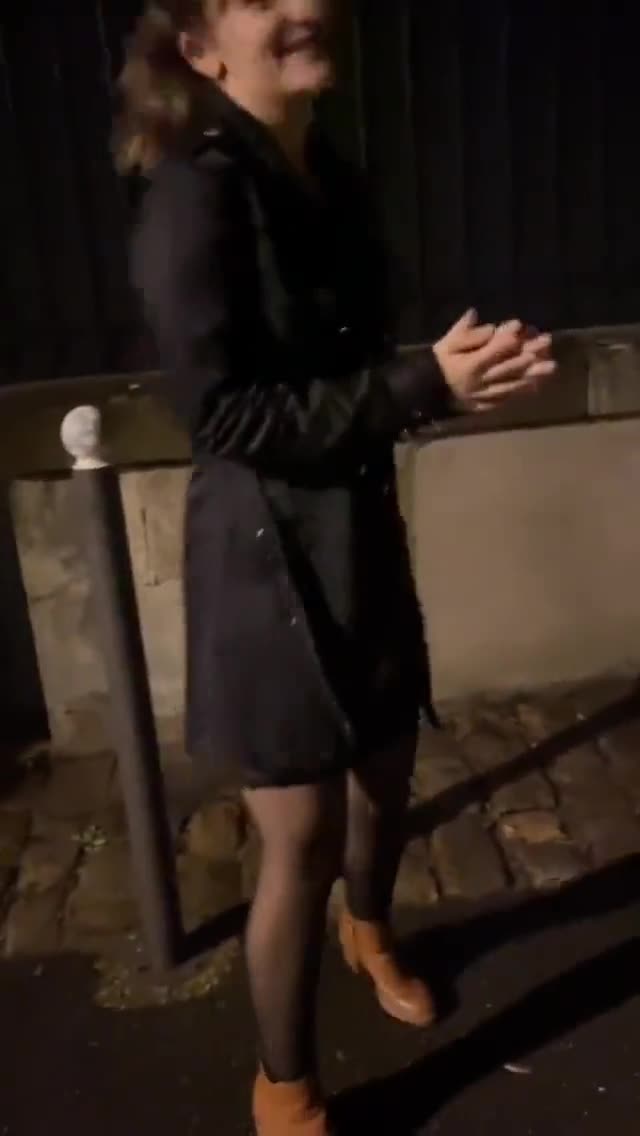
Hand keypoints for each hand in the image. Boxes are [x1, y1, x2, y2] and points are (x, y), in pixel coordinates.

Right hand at [433, 310, 556, 412]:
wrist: (426, 391)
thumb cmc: (438, 363)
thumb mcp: (447, 343)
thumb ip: (464, 331)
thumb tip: (480, 318)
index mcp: (471, 365)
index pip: (493, 350)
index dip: (507, 337)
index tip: (519, 325)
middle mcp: (480, 381)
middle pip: (508, 368)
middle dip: (529, 355)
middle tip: (547, 344)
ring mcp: (484, 395)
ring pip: (511, 385)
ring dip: (532, 376)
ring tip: (550, 368)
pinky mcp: (484, 405)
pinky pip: (504, 399)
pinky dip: (519, 393)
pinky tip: (534, 387)